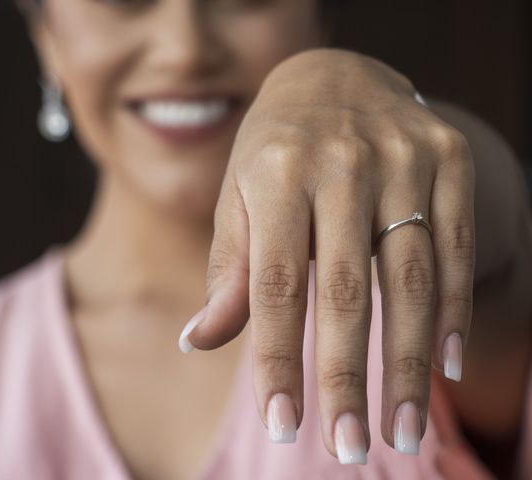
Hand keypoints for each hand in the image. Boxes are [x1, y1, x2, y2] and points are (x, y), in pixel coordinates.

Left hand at [179, 49, 474, 459]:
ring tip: (403, 429)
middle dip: (347, 378)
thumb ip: (229, 270)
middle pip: (345, 291)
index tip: (283, 425)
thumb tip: (198, 343)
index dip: (277, 359)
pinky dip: (449, 310)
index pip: (274, 286)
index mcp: (275, 174)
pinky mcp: (447, 158)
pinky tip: (442, 365)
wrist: (334, 78)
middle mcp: (340, 164)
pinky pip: (452, 246)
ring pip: (409, 278)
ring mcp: (401, 159)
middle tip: (347, 448)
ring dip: (406, 362)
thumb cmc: (272, 151)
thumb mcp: (237, 197)